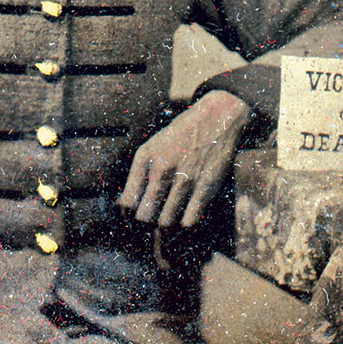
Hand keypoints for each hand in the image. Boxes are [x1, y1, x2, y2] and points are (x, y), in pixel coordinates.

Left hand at [116, 90, 251, 227]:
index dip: (129, 215)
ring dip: (166, 223)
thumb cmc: (181, 136)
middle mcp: (162, 169)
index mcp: (145, 158)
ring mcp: (184, 179)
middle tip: (152, 221)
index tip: (135, 216)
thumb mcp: (152, 147)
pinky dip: (185, 223)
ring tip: (168, 217)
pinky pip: (189, 220)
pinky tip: (185, 216)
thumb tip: (125, 207)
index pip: (128, 202)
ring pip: (166, 221)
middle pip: (145, 215)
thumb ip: (139, 173)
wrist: (216, 119)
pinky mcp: (205, 187)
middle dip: (147, 222)